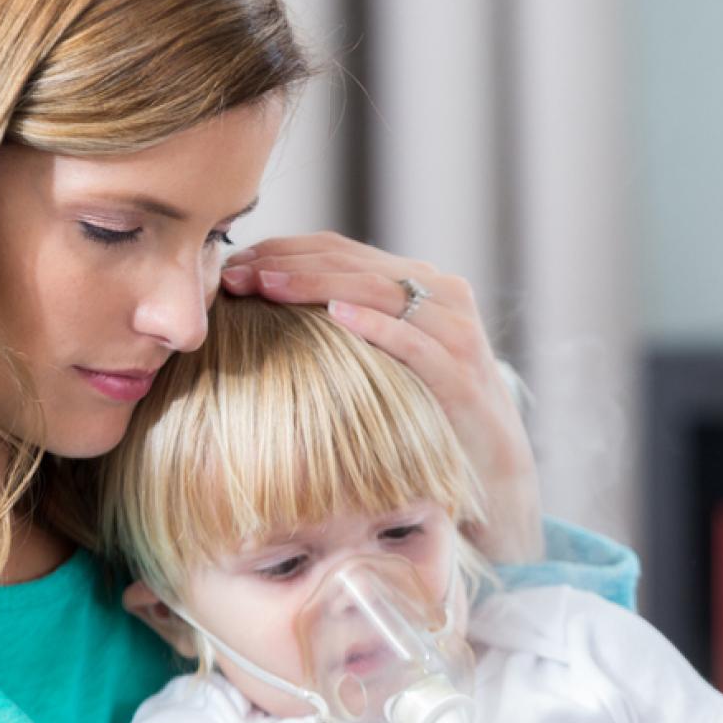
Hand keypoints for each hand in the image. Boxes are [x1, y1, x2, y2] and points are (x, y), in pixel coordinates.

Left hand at [222, 232, 543, 561]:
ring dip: (317, 284)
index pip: (338, 250)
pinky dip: (377, 325)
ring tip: (267, 286)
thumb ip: (341, 324)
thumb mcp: (380, 358)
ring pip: (379, 291)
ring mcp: (455, 330)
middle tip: (234, 273)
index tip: (229, 263)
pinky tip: (336, 315)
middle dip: (288, 264)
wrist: (492, 472)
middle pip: (353, 263)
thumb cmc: (422, 413)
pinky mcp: (463, 373)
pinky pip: (415, 341)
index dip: (281, 251)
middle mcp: (442, 294)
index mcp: (417, 282)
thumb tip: (260, 305)